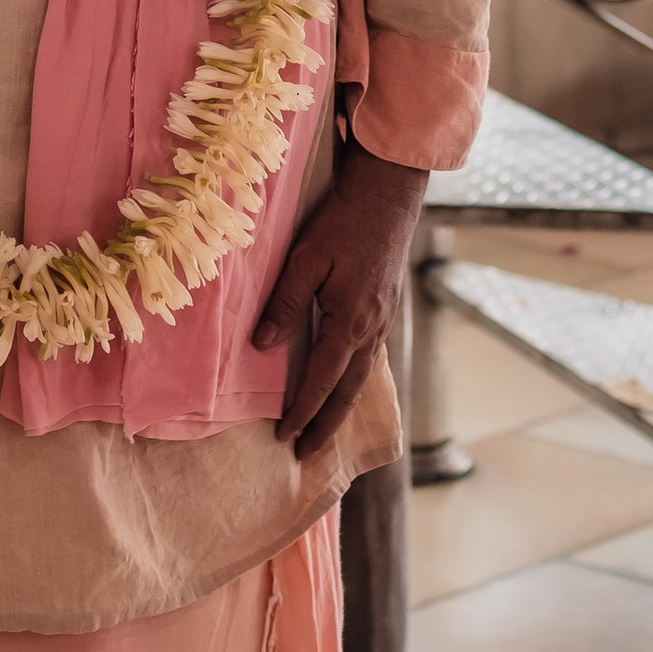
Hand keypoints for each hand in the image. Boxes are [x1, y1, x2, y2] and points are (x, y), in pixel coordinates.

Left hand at [253, 142, 427, 457]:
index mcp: (350, 323)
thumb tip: (262, 346)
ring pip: (361, 378)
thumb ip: (284, 303)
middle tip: (306, 455)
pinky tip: (346, 384)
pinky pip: (370, 359)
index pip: (321, 381)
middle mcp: (372, 330)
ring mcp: (384, 321)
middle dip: (326, 426)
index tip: (283, 436)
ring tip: (325, 432)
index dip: (302, 411)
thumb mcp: (306, 258)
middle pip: (347, 392)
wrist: (390, 196)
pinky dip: (355, 382)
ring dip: (341, 408)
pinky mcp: (387, 309)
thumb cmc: (344, 222)